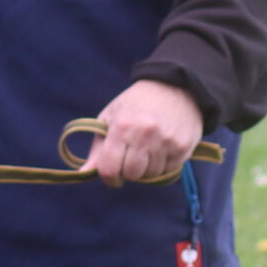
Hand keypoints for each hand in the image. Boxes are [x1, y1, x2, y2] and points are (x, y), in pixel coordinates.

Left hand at [79, 80, 204, 187]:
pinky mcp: (182, 147)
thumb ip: (98, 148)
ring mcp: (165, 141)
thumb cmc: (136, 104)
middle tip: (132, 157)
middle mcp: (144, 135)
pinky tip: (162, 148)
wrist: (175, 87)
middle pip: (132, 175)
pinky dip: (163, 165)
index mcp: (121, 127)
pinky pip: (168, 171)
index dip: (109, 178)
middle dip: (129, 171)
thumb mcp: (110, 117)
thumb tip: (84, 173)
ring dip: (147, 168)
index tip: (113, 176)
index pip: (109, 169)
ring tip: (148, 149)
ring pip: (151, 175)